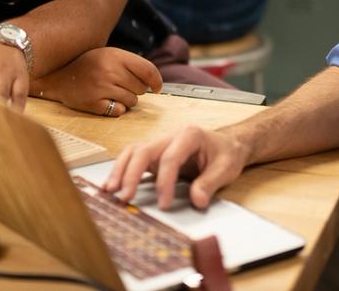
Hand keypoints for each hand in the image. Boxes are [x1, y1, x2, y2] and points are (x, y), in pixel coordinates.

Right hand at [29, 47, 161, 116]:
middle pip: (141, 88)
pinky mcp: (94, 103)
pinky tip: (104, 100)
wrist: (57, 76)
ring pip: (132, 101)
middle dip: (135, 89)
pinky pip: (119, 111)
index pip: (148, 70)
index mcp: (115, 55)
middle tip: (120, 85)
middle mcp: (110, 71)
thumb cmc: (88, 65)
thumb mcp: (108, 55)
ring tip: (111, 92)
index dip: (157, 81)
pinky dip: (116, 109)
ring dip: (126, 100)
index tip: (157, 88)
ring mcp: (101, 88)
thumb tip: (154, 82)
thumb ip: (130, 64)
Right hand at [105, 125, 249, 208]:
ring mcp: (160, 144)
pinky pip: (134, 158)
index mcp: (189, 134)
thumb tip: (196, 200)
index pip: (170, 157)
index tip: (163, 204)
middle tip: (125, 197)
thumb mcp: (226, 168)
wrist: (228, 145)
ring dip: (120, 170)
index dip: (164, 182)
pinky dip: (122, 170)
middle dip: (131, 174)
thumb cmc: (226, 154)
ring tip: (110, 191)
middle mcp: (170, 136)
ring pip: (133, 151)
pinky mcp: (155, 154)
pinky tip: (114, 185)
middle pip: (144, 150)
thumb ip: (210, 183)